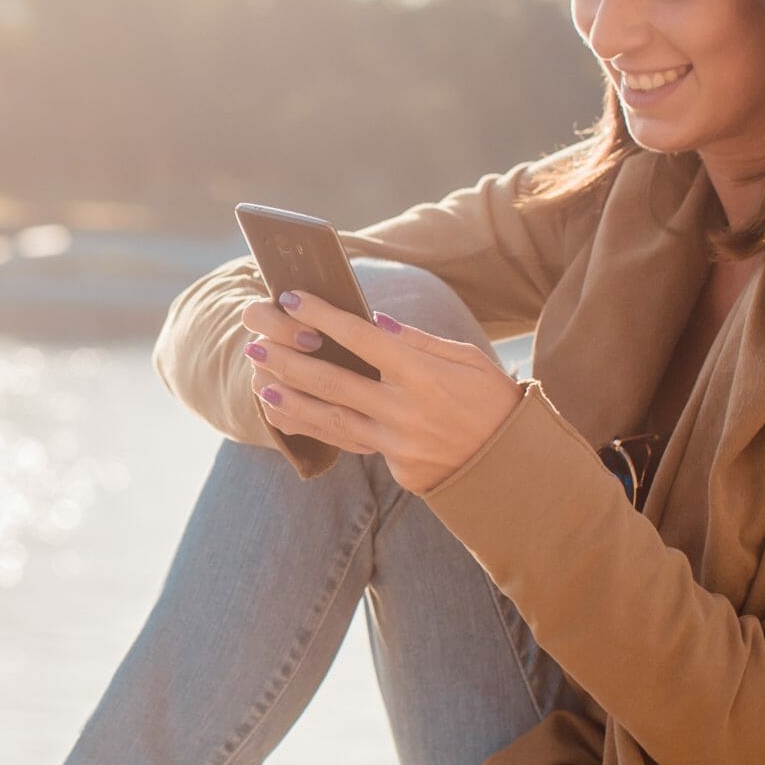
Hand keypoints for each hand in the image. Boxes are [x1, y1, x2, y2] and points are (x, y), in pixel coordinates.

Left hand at [239, 289, 521, 492]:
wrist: (510, 465)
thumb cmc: (491, 399)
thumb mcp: (467, 359)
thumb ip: (419, 341)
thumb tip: (376, 323)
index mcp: (425, 375)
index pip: (363, 339)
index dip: (324, 317)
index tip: (293, 298)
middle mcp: (406, 410)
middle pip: (335, 381)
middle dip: (290, 359)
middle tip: (255, 343)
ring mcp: (398, 442)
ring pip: (332, 418)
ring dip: (291, 399)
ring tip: (260, 383)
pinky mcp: (396, 466)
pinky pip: (348, 443)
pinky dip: (315, 428)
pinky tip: (289, 415)